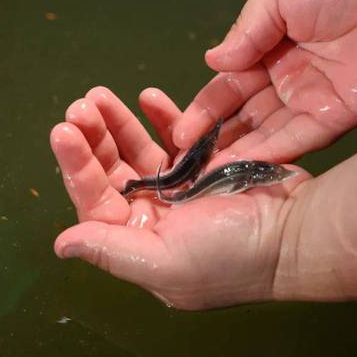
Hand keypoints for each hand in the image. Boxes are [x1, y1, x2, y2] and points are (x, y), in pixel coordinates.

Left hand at [50, 87, 307, 309]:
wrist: (295, 234)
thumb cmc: (231, 256)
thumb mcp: (164, 263)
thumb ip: (110, 250)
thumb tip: (62, 245)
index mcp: (138, 241)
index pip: (94, 200)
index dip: (75, 166)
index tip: (62, 131)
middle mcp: (153, 214)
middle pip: (111, 170)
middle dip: (93, 138)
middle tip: (79, 105)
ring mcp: (177, 186)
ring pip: (136, 148)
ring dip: (118, 121)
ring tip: (99, 94)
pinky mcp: (203, 162)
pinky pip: (174, 135)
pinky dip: (160, 116)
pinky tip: (148, 96)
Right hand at [172, 0, 356, 164]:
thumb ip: (245, 33)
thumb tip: (211, 62)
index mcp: (268, 52)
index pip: (229, 89)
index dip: (205, 110)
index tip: (180, 132)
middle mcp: (286, 82)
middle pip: (244, 118)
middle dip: (216, 140)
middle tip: (187, 164)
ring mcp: (311, 102)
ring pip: (267, 135)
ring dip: (238, 155)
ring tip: (206, 176)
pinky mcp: (337, 117)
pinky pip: (299, 139)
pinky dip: (272, 155)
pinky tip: (244, 168)